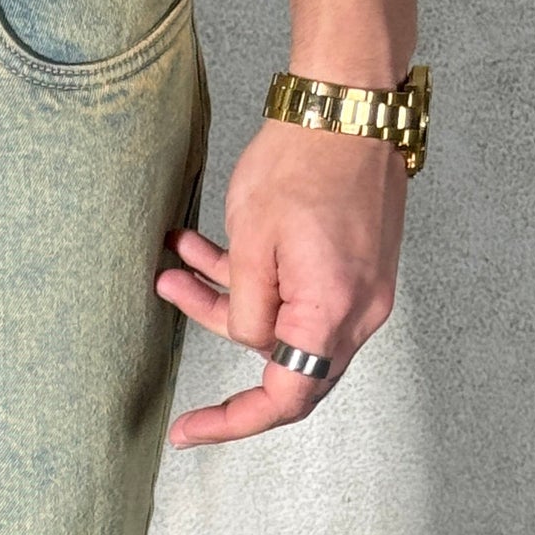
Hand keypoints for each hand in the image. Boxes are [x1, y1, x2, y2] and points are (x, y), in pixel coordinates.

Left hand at [154, 118, 407, 446]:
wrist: (347, 102)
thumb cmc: (301, 163)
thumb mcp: (250, 246)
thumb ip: (246, 313)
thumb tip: (250, 342)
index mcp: (333, 313)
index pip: (283, 398)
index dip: (231, 423)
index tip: (187, 431)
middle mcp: (359, 312)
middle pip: (285, 365)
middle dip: (219, 337)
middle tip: (172, 320)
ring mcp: (361, 289)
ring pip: (282, 322)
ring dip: (226, 300)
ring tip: (172, 271)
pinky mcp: (354, 266)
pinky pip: (298, 294)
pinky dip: (255, 281)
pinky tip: (201, 253)